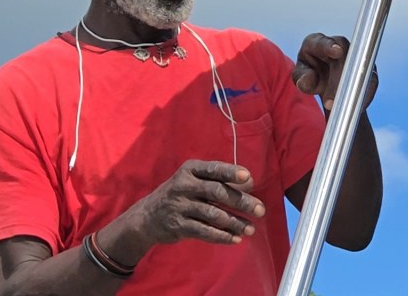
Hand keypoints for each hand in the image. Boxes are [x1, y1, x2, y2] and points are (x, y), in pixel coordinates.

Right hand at [129, 160, 265, 245]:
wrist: (147, 217)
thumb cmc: (181, 194)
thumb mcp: (194, 181)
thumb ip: (218, 181)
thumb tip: (249, 184)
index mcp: (190, 170)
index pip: (213, 169)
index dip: (230, 172)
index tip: (248, 178)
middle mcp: (184, 185)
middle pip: (217, 192)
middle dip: (241, 202)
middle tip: (260, 210)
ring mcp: (179, 206)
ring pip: (213, 215)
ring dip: (235, 222)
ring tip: (251, 229)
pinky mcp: (178, 225)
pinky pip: (204, 231)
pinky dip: (221, 236)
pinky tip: (235, 239)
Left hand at [292, 33, 377, 110]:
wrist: (328, 88)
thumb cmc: (311, 78)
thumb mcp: (303, 80)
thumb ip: (303, 80)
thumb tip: (307, 80)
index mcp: (318, 44)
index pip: (322, 42)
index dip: (329, 46)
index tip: (336, 52)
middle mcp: (338, 45)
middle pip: (343, 55)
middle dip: (338, 79)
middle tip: (330, 102)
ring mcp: (355, 55)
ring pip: (359, 66)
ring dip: (352, 86)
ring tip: (343, 104)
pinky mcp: (368, 69)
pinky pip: (370, 80)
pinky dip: (364, 93)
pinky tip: (358, 104)